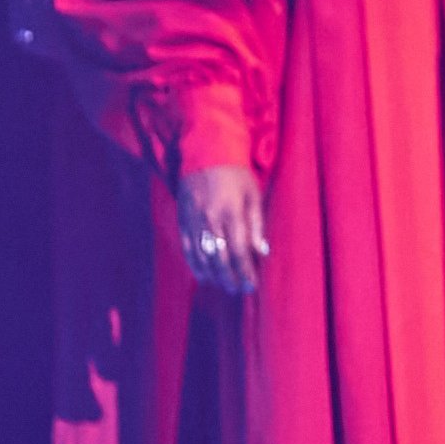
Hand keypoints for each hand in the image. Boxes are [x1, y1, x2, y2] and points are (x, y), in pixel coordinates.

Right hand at [175, 164, 267, 295]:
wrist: (204, 152)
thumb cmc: (236, 173)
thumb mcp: (254, 193)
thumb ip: (257, 224)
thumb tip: (262, 252)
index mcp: (231, 212)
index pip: (239, 250)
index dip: (245, 271)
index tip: (251, 286)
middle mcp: (210, 219)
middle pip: (219, 258)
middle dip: (230, 277)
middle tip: (238, 290)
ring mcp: (193, 221)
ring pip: (202, 256)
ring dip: (213, 274)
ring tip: (224, 285)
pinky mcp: (182, 220)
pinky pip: (188, 248)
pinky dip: (195, 264)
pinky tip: (203, 275)